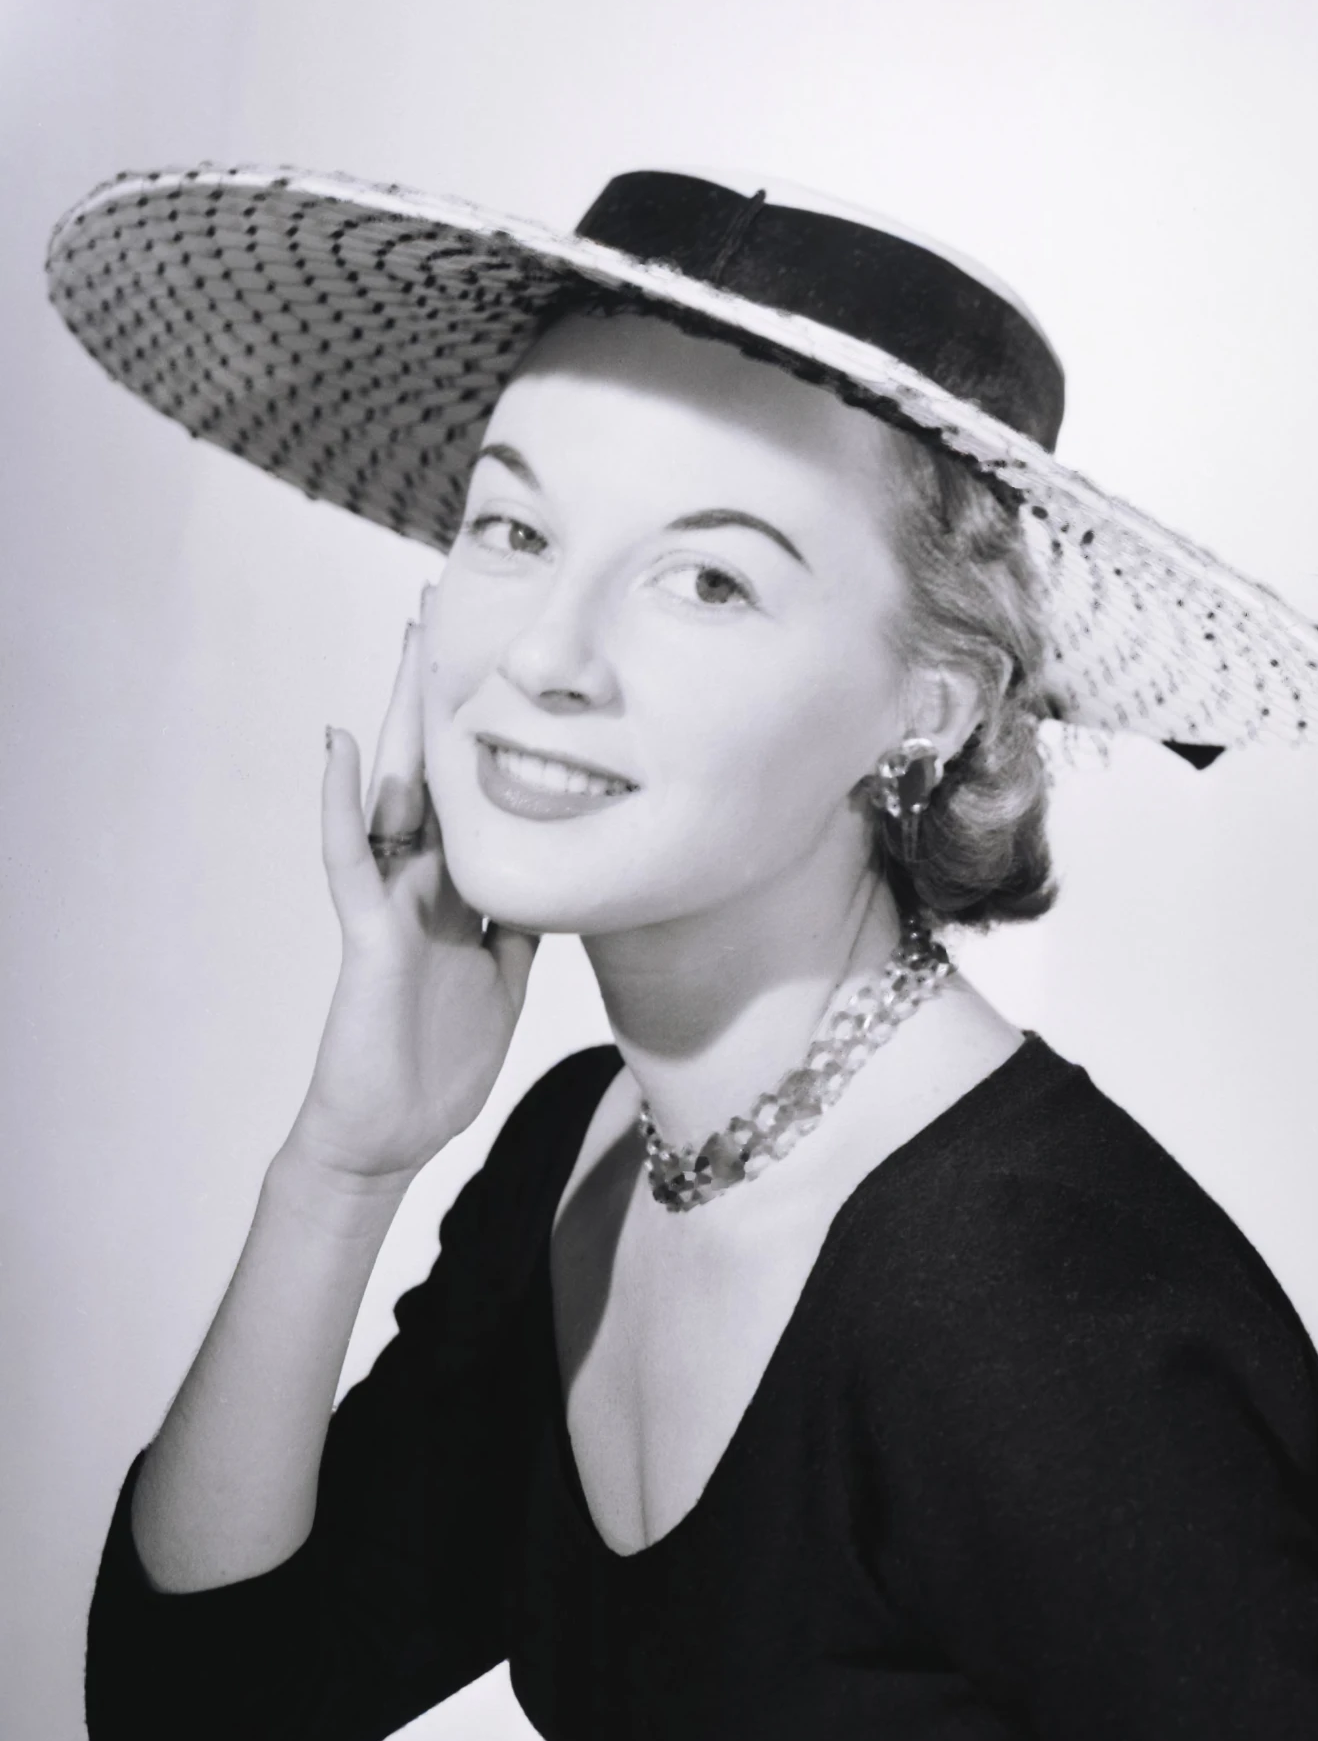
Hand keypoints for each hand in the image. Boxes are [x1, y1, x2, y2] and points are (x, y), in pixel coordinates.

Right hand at [289, 618, 537, 1181]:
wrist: (389, 1134)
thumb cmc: (439, 1066)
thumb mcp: (504, 982)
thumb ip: (518, 925)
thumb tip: (559, 880)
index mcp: (458, 892)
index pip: (477, 793)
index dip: (492, 730)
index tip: (508, 663)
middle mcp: (423, 882)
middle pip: (434, 769)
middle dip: (441, 693)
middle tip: (445, 606)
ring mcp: (391, 901)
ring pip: (393, 790)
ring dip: (395, 716)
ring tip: (404, 640)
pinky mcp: (367, 934)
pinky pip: (347, 857)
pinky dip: (341, 800)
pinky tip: (335, 742)